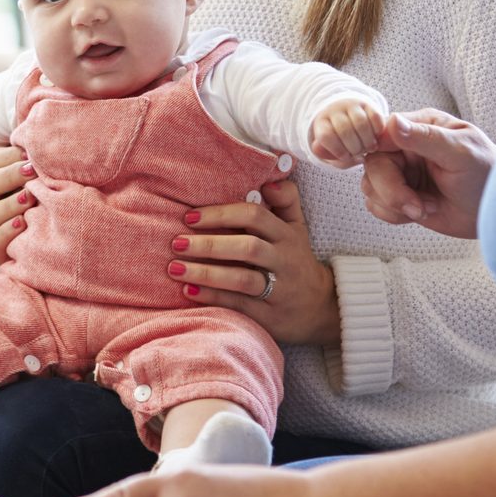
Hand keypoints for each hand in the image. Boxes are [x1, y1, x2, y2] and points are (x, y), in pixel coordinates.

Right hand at [0, 145, 34, 264]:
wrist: (50, 234)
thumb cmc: (43, 191)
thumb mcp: (38, 172)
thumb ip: (34, 156)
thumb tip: (38, 133)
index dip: (8, 157)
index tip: (31, 156)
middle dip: (9, 177)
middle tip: (33, 173)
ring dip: (9, 205)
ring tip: (30, 198)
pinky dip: (6, 233)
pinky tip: (22, 224)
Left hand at [166, 180, 338, 346]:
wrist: (321, 306)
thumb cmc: (295, 259)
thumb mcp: (297, 228)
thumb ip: (286, 200)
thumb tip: (268, 181)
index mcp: (287, 235)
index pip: (254, 217)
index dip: (221, 214)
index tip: (189, 217)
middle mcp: (284, 260)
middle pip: (247, 247)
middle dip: (209, 244)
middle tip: (176, 243)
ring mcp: (278, 288)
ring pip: (241, 278)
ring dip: (206, 273)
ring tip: (175, 268)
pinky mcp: (270, 315)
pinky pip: (239, 305)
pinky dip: (213, 297)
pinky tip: (188, 291)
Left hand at [311, 96, 387, 167]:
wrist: (348, 117)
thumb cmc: (339, 141)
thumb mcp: (333, 153)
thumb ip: (337, 160)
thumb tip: (348, 158)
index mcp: (321, 123)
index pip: (326, 135)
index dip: (337, 150)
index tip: (345, 157)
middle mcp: (335, 110)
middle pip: (344, 130)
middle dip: (354, 148)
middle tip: (359, 153)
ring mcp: (351, 105)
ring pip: (360, 122)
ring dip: (367, 141)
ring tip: (369, 149)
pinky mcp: (368, 104)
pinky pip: (375, 116)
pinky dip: (378, 130)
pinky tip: (376, 136)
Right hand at [361, 110, 495, 238]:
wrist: (495, 214)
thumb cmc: (486, 176)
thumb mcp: (461, 152)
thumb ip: (426, 137)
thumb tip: (393, 122)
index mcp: (421, 126)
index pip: (382, 132)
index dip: (378, 151)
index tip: (393, 171)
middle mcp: (406, 147)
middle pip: (373, 164)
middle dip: (391, 190)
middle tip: (416, 206)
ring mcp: (401, 172)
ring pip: (369, 185)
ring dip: (393, 204)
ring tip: (424, 208)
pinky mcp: (399, 196)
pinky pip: (375, 204)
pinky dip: (393, 214)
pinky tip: (420, 213)